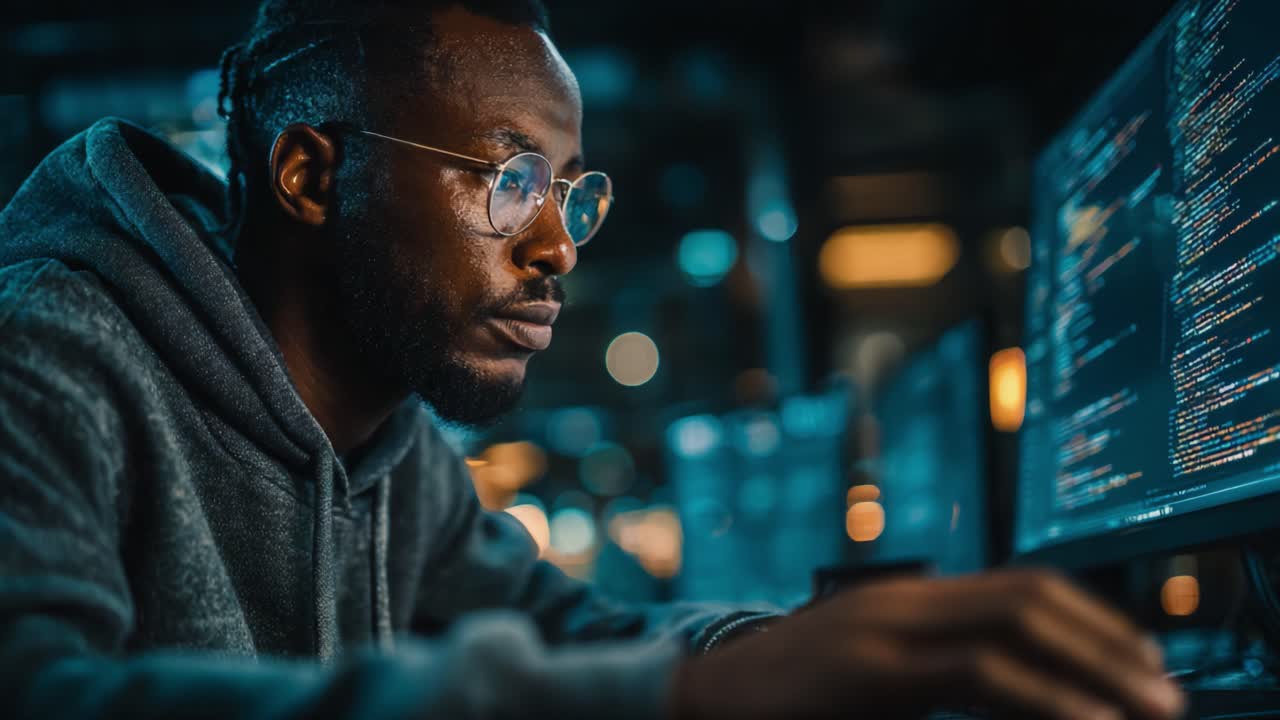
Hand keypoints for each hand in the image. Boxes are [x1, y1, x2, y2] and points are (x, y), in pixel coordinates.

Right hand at [668, 569, 1183, 719]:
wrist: (709, 698)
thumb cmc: (795, 695)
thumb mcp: (877, 670)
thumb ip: (937, 666)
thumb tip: (1015, 688)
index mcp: (912, 597)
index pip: (1022, 587)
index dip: (1092, 619)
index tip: (1140, 662)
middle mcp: (906, 599)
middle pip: (1030, 597)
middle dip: (1108, 641)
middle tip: (1162, 690)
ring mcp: (887, 628)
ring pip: (1013, 627)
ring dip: (1093, 668)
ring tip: (1145, 708)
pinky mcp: (871, 670)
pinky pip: (976, 675)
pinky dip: (1043, 698)